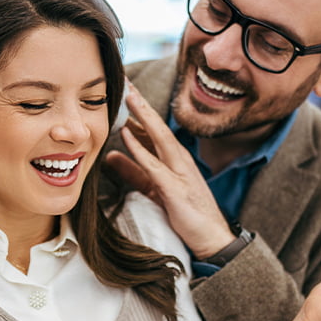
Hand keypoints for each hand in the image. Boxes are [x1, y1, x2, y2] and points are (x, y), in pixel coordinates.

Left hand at [104, 84, 232, 256]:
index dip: (139, 109)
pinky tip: (127, 135)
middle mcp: (178, 159)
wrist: (211, 238)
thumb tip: (110, 155)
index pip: (154, 128)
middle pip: (157, 126)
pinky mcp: (174, 188)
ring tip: (127, 97)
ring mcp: (178, 171)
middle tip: (125, 81)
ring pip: (158, 138)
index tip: (124, 89)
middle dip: (141, 103)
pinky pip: (153, 165)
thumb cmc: (186, 213)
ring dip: (142, 117)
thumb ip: (133, 170)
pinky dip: (140, 149)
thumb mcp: (153, 188)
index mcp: (174, 158)